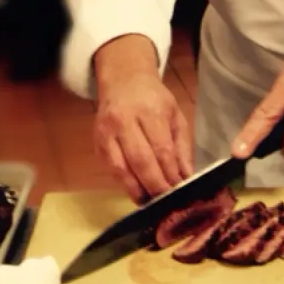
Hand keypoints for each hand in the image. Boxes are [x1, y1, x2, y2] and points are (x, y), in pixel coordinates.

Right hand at [93, 35, 192, 203]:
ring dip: (138, 190)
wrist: (123, 81)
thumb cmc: (154, 99)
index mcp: (150, 111)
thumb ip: (182, 147)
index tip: (181, 190)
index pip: (162, 150)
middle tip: (168, 201)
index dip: (170, 174)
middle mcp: (125, 121)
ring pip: (122, 169)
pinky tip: (138, 193)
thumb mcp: (175, 116)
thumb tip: (186, 177)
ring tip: (153, 202)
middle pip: (141, 161)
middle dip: (156, 185)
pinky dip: (125, 184)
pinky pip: (111, 169)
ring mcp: (107, 133)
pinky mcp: (97, 143)